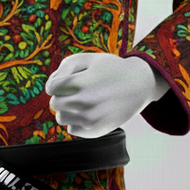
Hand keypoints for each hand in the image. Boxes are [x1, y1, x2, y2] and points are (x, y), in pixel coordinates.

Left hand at [45, 53, 164, 138]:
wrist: (139, 84)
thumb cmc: (110, 69)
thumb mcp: (87, 58)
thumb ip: (63, 68)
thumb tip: (50, 88)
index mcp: (80, 83)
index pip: (51, 88)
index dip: (58, 83)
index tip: (70, 81)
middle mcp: (84, 102)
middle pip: (55, 103)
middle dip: (62, 96)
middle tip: (78, 91)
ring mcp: (91, 119)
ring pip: (61, 118)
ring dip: (68, 110)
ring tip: (83, 101)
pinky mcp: (96, 131)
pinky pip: (72, 129)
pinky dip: (77, 122)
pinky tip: (90, 112)